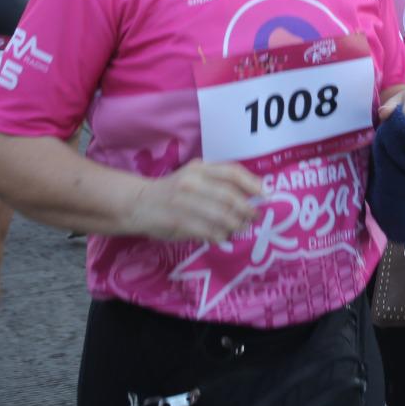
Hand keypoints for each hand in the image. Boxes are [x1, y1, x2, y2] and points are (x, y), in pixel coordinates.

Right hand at [132, 160, 262, 242]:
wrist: (139, 203)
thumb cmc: (172, 189)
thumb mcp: (193, 176)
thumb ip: (217, 181)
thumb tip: (250, 195)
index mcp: (199, 168)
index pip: (232, 172)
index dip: (252, 184)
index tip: (265, 194)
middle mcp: (193, 183)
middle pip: (230, 197)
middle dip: (247, 209)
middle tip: (255, 216)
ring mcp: (185, 203)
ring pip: (221, 217)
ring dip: (236, 225)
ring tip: (241, 227)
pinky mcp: (179, 223)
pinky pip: (208, 231)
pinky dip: (220, 235)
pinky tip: (223, 236)